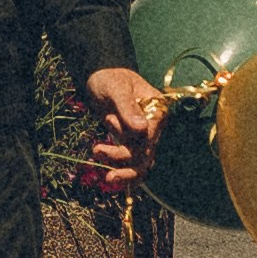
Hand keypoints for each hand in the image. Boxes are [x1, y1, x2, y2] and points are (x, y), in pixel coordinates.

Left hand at [85, 62, 168, 192]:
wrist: (99, 78)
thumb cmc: (110, 78)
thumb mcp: (116, 89)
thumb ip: (128, 107)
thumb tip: (141, 129)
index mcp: (157, 109)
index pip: (150, 134)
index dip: (135, 143)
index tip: (107, 132)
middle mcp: (154, 125)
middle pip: (146, 152)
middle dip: (126, 162)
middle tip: (109, 176)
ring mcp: (143, 135)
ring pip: (140, 161)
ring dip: (125, 171)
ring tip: (108, 179)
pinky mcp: (131, 141)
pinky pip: (131, 161)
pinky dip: (124, 170)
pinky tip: (114, 180)